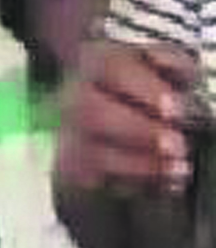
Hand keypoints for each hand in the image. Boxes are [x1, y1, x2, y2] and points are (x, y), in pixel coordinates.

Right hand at [57, 40, 200, 195]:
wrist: (109, 117)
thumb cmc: (140, 89)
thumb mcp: (163, 68)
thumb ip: (172, 61)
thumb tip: (165, 66)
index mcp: (96, 63)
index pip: (111, 67)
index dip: (144, 88)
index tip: (174, 108)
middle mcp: (75, 97)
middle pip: (91, 112)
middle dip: (138, 131)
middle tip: (176, 144)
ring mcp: (69, 134)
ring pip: (91, 153)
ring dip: (140, 164)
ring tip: (178, 168)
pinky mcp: (73, 168)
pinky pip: (96, 181)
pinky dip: (134, 185)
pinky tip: (164, 184)